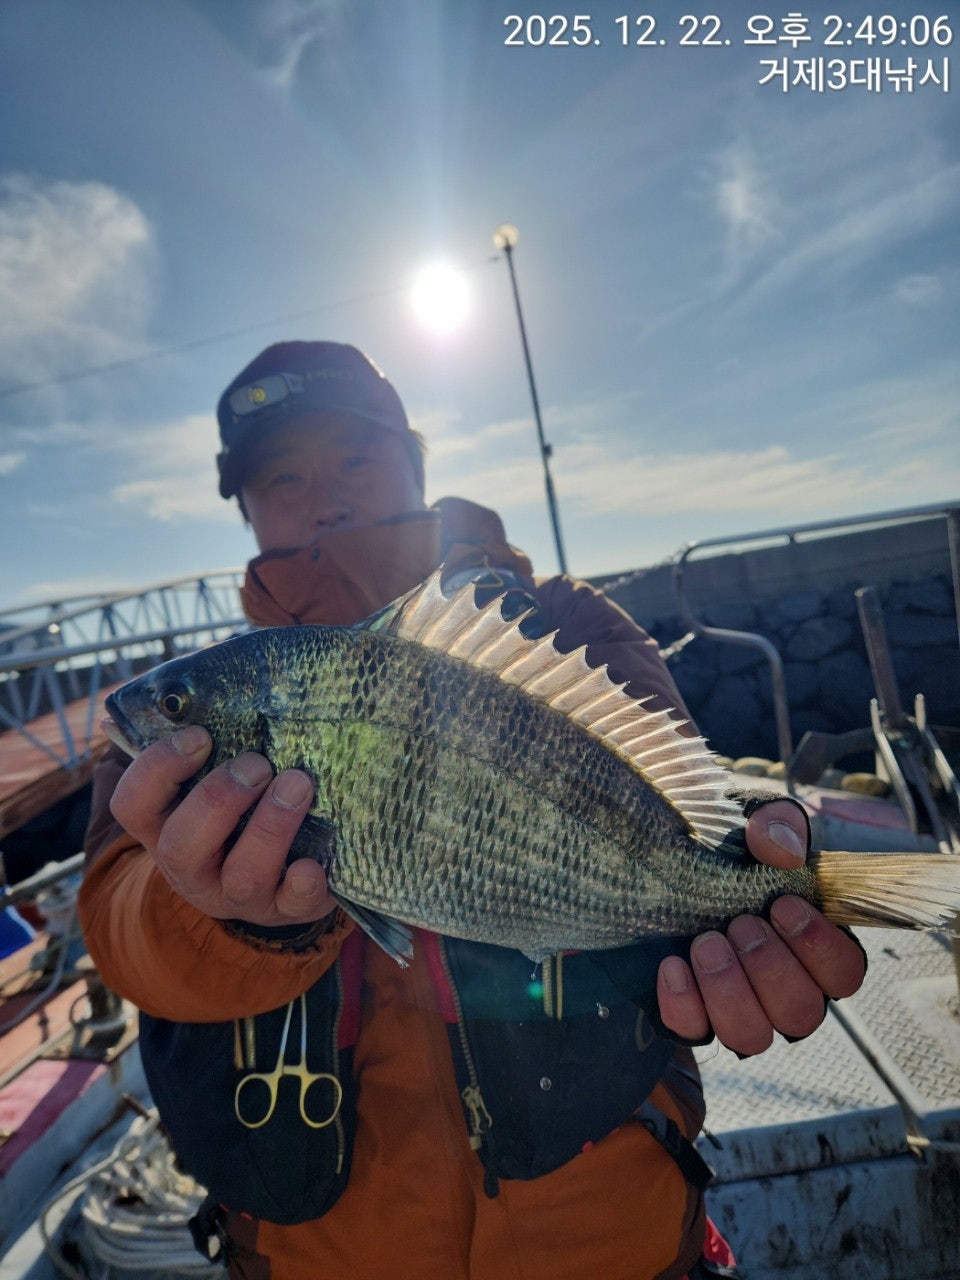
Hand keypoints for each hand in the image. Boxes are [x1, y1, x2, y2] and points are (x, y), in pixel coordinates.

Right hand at [109, 725, 334, 926]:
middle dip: (219, 799)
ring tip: (299, 784)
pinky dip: (302, 884)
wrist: (282, 872)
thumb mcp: (214, 775)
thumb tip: (193, 682)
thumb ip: (206, 736)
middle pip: (181, 845)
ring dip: (270, 826)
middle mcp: (191, 867)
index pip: (132, 804)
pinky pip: (291, 907)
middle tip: (258, 763)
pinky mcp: (284, 911)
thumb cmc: (242, 804)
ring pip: (241, 874)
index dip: (158, 768)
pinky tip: (313, 862)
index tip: (201, 735)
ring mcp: (236, 894)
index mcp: (164, 826)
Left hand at [655, 799, 866, 1055]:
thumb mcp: (749, 818)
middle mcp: (780, 988)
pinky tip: (672, 964)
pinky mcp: (690, 1015)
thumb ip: (775, 823)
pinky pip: (694, 1031)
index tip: (783, 906)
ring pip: (752, 1037)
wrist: (650, 856)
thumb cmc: (719, 842)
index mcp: (810, 945)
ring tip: (706, 943)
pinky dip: (683, 1002)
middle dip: (770, 967)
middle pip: (802, 1013)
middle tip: (740, 923)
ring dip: (730, 991)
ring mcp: (735, 1008)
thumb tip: (783, 849)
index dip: (820, 948)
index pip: (844, 973)